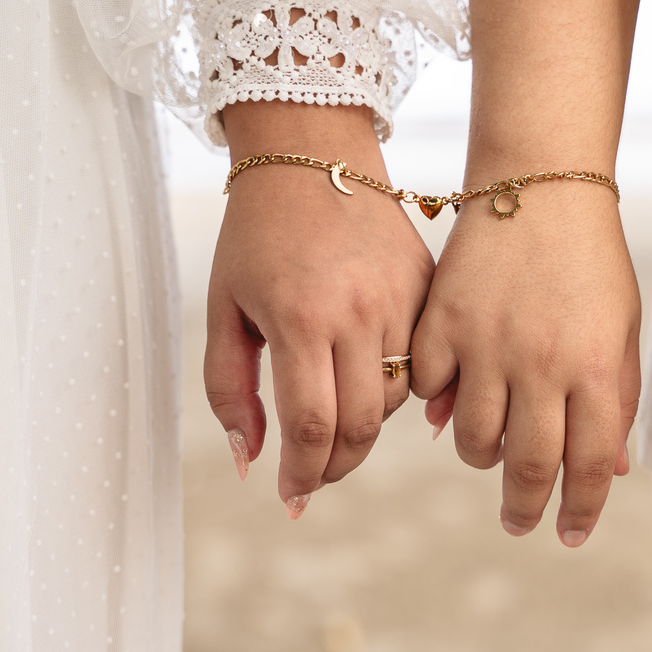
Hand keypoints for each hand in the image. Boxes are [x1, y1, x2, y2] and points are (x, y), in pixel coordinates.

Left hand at [204, 102, 433, 517]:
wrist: (311, 155)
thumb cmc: (255, 233)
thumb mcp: (224, 308)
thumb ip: (230, 390)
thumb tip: (251, 460)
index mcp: (300, 317)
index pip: (313, 426)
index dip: (303, 475)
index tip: (290, 497)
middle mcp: (358, 310)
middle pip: (363, 425)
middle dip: (335, 464)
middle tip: (313, 475)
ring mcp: (400, 296)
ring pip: (397, 398)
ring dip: (364, 424)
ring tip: (332, 418)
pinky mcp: (426, 284)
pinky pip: (422, 358)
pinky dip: (397, 384)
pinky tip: (366, 381)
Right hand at [411, 179, 639, 545]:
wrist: (540, 185)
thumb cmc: (591, 261)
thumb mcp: (621, 330)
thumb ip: (617, 401)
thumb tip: (605, 472)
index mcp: (594, 367)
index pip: (587, 466)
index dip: (578, 511)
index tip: (566, 535)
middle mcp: (540, 363)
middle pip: (528, 466)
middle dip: (525, 509)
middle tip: (520, 522)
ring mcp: (486, 343)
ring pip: (472, 439)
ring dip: (481, 456)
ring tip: (489, 449)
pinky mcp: (441, 322)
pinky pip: (430, 391)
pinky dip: (439, 403)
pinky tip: (453, 396)